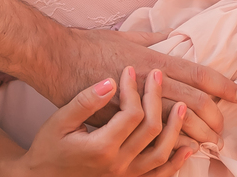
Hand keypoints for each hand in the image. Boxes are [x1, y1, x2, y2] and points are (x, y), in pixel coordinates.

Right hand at [10, 67, 195, 176]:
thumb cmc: (49, 147)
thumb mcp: (60, 120)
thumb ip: (86, 101)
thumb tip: (110, 82)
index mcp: (101, 147)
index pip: (131, 114)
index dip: (134, 88)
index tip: (129, 70)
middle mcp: (117, 165)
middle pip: (151, 129)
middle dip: (156, 98)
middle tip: (157, 76)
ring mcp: (126, 176)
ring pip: (162, 153)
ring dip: (175, 128)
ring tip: (183, 106)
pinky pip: (160, 175)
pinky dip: (176, 161)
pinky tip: (187, 147)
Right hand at [41, 28, 236, 145]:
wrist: (56, 61)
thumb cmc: (88, 46)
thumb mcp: (125, 36)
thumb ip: (154, 38)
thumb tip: (176, 34)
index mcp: (153, 61)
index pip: (197, 75)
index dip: (222, 86)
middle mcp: (147, 85)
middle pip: (193, 105)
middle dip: (215, 118)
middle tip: (224, 127)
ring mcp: (134, 106)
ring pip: (176, 128)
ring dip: (198, 136)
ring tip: (210, 142)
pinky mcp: (119, 124)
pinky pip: (150, 140)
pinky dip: (171, 146)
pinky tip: (181, 151)